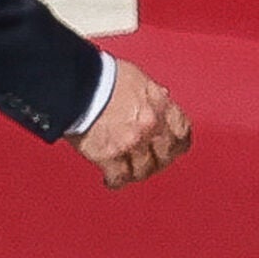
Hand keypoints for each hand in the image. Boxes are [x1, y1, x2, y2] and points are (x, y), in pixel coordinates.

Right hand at [67, 58, 191, 188]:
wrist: (76, 84)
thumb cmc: (101, 76)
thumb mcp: (136, 77)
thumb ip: (151, 92)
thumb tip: (161, 97)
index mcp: (159, 104)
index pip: (182, 132)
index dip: (177, 143)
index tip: (172, 148)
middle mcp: (150, 126)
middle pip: (165, 156)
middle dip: (158, 161)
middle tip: (149, 163)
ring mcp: (131, 143)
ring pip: (143, 170)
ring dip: (136, 173)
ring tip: (128, 172)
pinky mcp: (109, 156)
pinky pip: (119, 177)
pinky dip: (115, 181)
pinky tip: (111, 180)